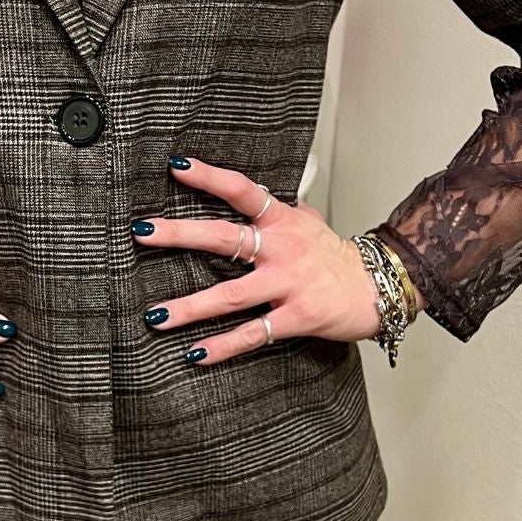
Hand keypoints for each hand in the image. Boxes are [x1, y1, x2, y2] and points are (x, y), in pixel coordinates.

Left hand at [131, 153, 384, 363]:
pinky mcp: (296, 317)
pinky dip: (222, 346)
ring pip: (230, 295)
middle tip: (142, 233)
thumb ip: (278, 208)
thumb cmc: (334, 257)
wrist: (379, 287)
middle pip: (223, 238)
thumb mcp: (308, 221)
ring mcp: (287, 284)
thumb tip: (253, 192)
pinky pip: (253, 334)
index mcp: (282, 220)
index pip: (242, 191)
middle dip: (179, 234)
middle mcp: (281, 249)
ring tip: (155, 316)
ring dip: (189, 307)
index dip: (209, 177)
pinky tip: (195, 353)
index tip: (176, 168)